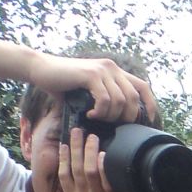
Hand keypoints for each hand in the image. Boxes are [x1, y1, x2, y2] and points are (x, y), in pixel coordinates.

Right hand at [26, 52, 157, 124]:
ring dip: (110, 116)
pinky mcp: (91, 75)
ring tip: (97, 118)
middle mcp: (112, 68)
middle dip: (126, 117)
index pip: (143, 87)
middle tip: (111, 123)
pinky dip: (100, 112)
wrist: (40, 69)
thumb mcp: (90, 92)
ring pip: (120, 101)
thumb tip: (121, 122)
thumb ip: (106, 99)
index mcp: (115, 71)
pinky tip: (90, 114)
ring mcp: (102, 70)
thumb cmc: (64, 84)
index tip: (148, 120)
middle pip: (134, 98)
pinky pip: (106, 100)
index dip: (150, 104)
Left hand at [60, 128, 142, 191]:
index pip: (105, 180)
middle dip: (87, 149)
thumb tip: (152, 180)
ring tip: (74, 133)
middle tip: (88, 134)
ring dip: (73, 150)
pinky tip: (63, 148)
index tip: (103, 151)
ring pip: (74, 170)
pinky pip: (64, 177)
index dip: (102, 164)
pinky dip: (63, 161)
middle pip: (87, 170)